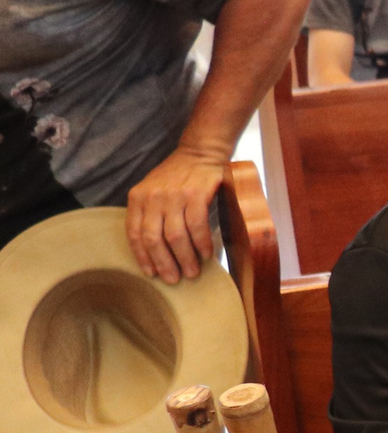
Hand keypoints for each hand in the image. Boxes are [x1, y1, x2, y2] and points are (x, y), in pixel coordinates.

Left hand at [124, 144, 225, 281]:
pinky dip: (202, 244)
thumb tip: (155, 250)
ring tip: (192, 272)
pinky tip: (206, 255)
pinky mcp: (196, 195)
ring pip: (176, 236)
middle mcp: (152, 198)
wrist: (200, 153)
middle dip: (164, 263)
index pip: (135, 234)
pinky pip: (197, 226)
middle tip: (174, 279)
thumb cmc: (177, 177)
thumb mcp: (153, 192)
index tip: (152, 274)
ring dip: (185, 258)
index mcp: (137, 198)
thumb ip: (149, 214)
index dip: (143, 257)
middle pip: (154, 239)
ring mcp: (174, 196)